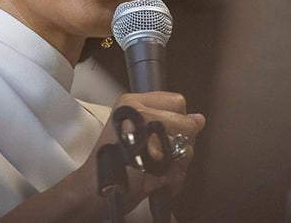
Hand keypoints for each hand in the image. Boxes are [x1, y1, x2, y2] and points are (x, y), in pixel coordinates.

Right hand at [84, 91, 205, 215]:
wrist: (91, 188)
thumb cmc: (110, 160)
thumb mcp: (131, 126)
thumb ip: (166, 118)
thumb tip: (200, 119)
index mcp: (131, 103)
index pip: (177, 102)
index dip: (178, 119)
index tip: (165, 132)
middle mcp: (137, 116)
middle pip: (185, 124)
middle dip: (182, 143)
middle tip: (162, 154)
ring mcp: (144, 138)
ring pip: (185, 148)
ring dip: (177, 164)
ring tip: (157, 168)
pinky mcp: (150, 163)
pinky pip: (180, 170)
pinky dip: (173, 180)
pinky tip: (157, 180)